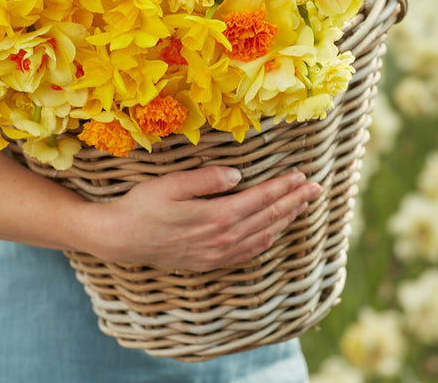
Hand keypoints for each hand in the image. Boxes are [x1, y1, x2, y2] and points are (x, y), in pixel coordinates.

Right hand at [85, 166, 321, 270]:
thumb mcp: (170, 185)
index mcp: (216, 216)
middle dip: (294, 201)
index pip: (260, 199)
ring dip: (285, 220)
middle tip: (315, 188)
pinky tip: (272, 233)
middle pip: (268, 218)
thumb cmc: (143, 206)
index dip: (283, 187)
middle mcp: (223, 239)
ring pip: (262, 236)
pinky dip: (267, 240)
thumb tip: (237, 175)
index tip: (303, 176)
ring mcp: (217, 254)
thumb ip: (206, 179)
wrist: (122, 239)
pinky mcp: (210, 262)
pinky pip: (249, 253)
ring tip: (300, 206)